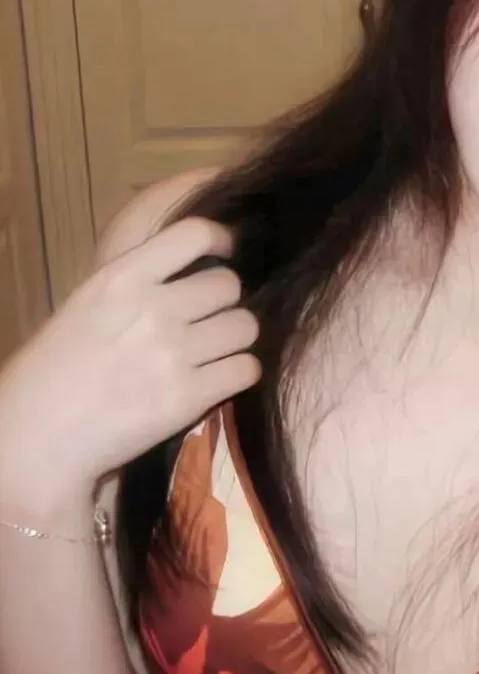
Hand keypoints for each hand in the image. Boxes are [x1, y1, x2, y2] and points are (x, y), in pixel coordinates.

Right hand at [0, 218, 259, 519]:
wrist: (35, 439)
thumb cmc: (53, 371)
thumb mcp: (88, 304)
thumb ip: (139, 283)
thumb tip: (193, 268)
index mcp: (122, 278)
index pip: (196, 234)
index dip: (221, 240)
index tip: (225, 252)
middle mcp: (154, 309)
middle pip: (230, 286)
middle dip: (224, 302)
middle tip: (209, 320)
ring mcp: (174, 353)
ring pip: (246, 327)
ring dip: (236, 339)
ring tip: (215, 351)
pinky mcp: (189, 397)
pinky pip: (247, 369)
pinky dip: (240, 373)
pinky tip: (220, 378)